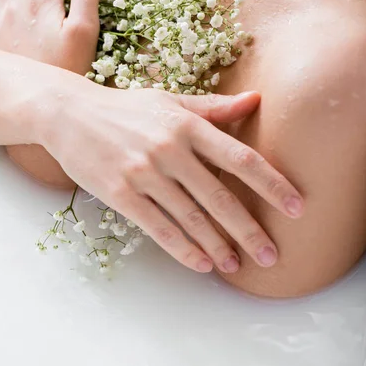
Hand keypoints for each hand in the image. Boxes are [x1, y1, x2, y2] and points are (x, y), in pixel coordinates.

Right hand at [39, 75, 303, 274]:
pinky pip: (158, 227)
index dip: (272, 184)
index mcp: (187, 124)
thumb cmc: (125, 108)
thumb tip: (255, 100)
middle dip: (249, 228)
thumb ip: (214, 108)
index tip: (296, 207)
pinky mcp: (120, 193)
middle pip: (220, 195)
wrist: (70, 113)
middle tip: (271, 254)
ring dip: (218, 245)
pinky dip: (182, 248)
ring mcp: (143, 172)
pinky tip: (201, 264)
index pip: (240, 157)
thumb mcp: (170, 101)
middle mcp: (169, 148)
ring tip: (238, 265)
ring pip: (190, 216)